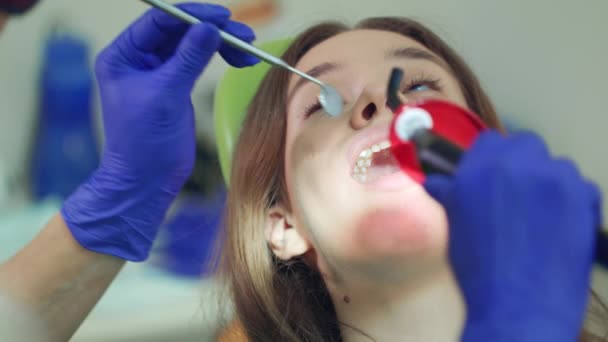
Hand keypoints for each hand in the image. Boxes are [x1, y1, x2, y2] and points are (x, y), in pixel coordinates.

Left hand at [61, 3, 258, 260]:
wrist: (147, 180)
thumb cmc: (144, 140)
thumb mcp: (167, 94)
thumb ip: (189, 58)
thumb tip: (211, 28)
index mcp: (123, 55)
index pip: (159, 21)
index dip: (191, 15)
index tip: (222, 17)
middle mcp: (138, 59)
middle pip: (179, 31)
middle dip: (211, 31)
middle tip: (244, 34)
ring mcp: (158, 72)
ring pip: (192, 46)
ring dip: (220, 45)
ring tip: (248, 51)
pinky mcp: (176, 86)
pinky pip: (198, 62)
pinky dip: (218, 59)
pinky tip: (239, 61)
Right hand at [425, 131, 601, 340]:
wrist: (518, 304)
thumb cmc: (477, 268)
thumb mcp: (454, 226)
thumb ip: (450, 195)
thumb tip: (437, 180)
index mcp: (479, 169)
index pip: (489, 141)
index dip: (490, 158)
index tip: (491, 176)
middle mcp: (518, 164)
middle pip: (525, 145)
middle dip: (521, 163)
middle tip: (516, 193)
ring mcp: (556, 178)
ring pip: (555, 165)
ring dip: (547, 181)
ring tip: (539, 213)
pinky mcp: (585, 196)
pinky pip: (579, 186)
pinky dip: (571, 199)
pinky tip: (560, 225)